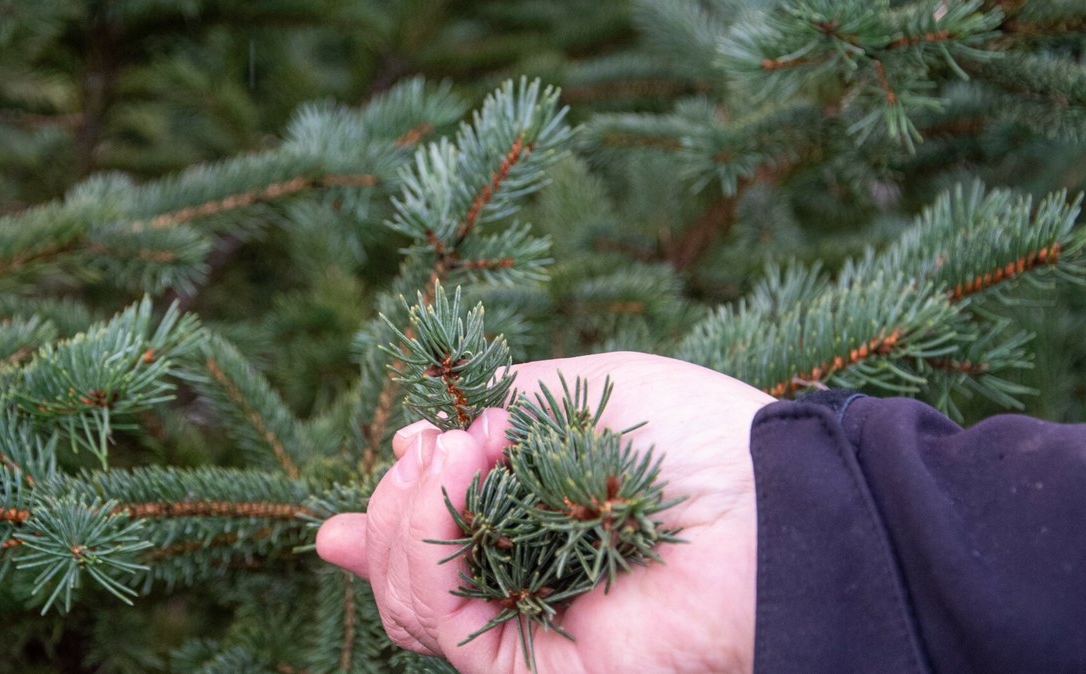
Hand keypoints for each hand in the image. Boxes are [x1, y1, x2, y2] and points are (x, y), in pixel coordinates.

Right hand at [317, 352, 774, 673]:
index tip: (361, 497)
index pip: (434, 549)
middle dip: (390, 509)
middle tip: (428, 448)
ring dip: (405, 511)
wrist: (769, 496)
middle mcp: (523, 583)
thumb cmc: (689, 432)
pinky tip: (458, 473)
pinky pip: (449, 628)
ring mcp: (530, 629)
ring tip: (453, 450)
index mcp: (530, 528)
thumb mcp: (572, 391)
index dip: (384, 529)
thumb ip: (489, 412)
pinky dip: (429, 543)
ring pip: (409, 603)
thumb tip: (409, 440)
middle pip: (404, 578)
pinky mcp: (544, 669)